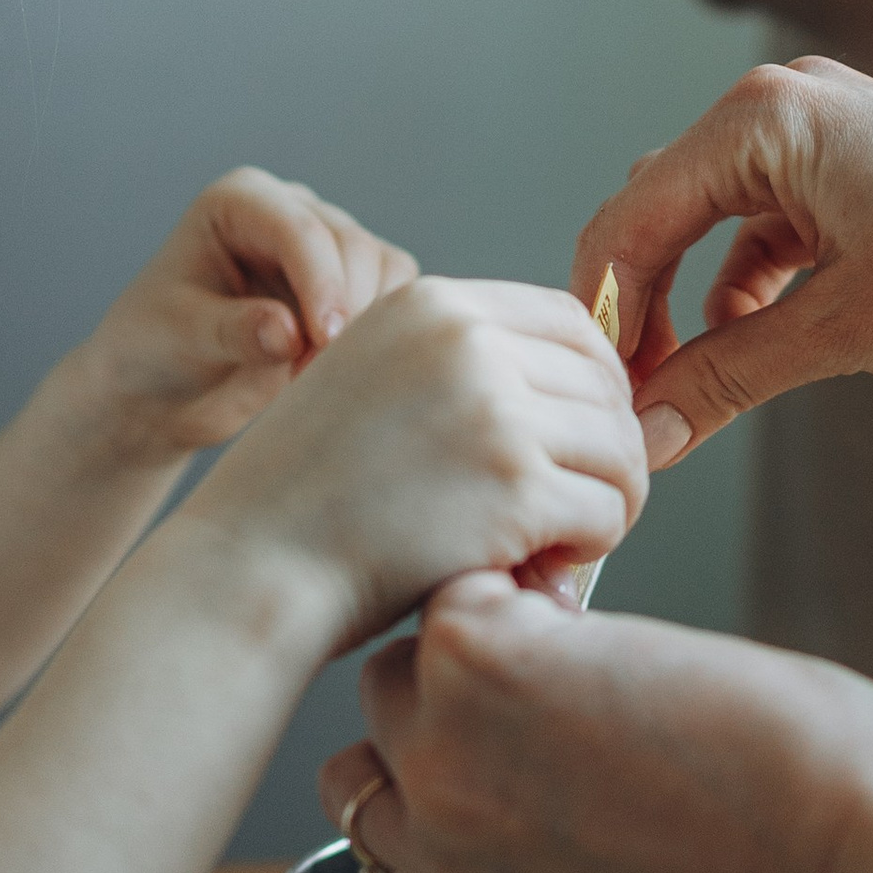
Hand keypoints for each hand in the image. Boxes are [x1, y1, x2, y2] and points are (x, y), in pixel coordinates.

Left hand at [82, 170, 415, 463]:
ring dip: (366, 323)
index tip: (325, 341)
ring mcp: (326, 245)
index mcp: (240, 201)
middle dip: (343, 311)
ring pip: (385, 268)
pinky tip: (336, 366)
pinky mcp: (351, 284)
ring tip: (314, 371)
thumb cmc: (155, 349)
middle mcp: (290, 209)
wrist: (164, 390)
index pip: (299, 229)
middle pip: (352, 246)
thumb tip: (289, 333)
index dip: (321, 283)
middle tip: (312, 372)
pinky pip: (395, 297)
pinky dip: (380, 332)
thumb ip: (233, 331)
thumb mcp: (178, 338)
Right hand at [187, 278, 645, 653]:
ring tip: (554, 540)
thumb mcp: (376, 385)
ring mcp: (494, 411)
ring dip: (605, 502)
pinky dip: (589, 547)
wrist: (252, 568)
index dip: (597, 385)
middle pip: (606, 385)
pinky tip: (538, 566)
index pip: (572, 322)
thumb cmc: (311, 501)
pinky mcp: (513, 488)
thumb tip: (597, 392)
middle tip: (573, 506)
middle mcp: (466, 340)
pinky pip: (606, 511)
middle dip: (607, 451)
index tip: (583, 439)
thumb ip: (463, 370)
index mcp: (431, 304)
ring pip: (620, 449)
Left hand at [318, 575, 872, 872]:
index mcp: (479, 658)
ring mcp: (453, 867)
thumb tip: (516, 660)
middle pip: (394, 688)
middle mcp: (438, 762)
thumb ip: (554, 650)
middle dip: (460, 684)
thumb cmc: (803, 752)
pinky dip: (463, 853)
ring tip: (535, 775)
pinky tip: (551, 842)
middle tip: (557, 702)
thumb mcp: (658, 640)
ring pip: (377, 789)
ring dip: (433, 771)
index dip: (509, 607)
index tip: (566, 624)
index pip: (441, 603)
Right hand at [570, 57, 872, 462]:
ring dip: (689, 304)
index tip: (599, 398)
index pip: (630, 216)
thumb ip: (729, 377)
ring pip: (708, 223)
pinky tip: (748, 348)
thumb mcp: (846, 331)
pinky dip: (743, 289)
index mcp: (763, 119)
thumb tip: (646, 433)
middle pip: (658, 211)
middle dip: (638, 308)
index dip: (604, 314)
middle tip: (634, 401)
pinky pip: (762, 229)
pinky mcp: (853, 169)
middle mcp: (782, 106)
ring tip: (685, 390)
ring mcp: (820, 133)